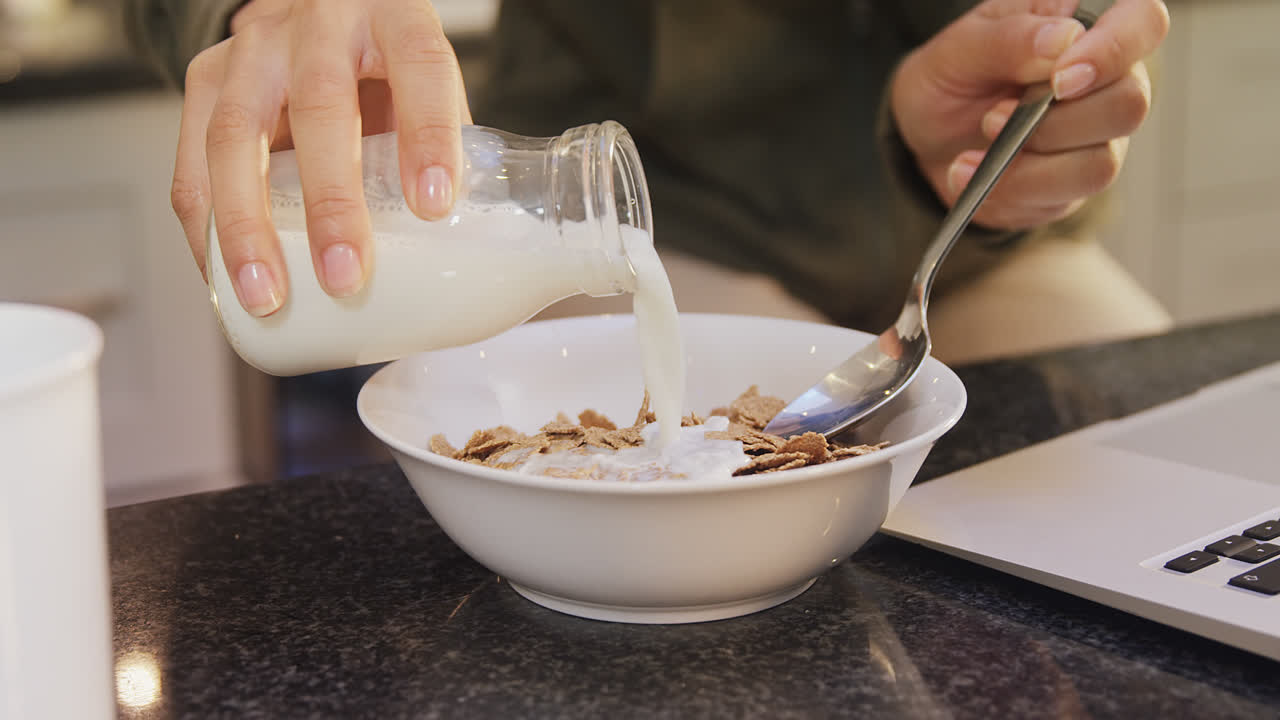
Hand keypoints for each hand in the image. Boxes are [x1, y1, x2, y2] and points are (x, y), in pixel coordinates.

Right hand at [170, 0, 470, 315]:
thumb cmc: (383, 65)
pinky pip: (193, 161)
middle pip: (321, 106)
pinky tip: (224, 276)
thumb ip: (445, 148)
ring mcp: (254, 49)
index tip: (434, 206)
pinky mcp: (206, 79)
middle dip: (332, 201)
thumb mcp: (425, 87)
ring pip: (237, 135)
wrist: (317, 12)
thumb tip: (457, 248)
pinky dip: (207, 226)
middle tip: (346, 276)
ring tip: (266, 294)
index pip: (419, 66)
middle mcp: (319, 25)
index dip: (428, 135)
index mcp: (393, 18)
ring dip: (248, 226)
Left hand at [891, 0, 1169, 230]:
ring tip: (976, 150)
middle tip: (993, 115)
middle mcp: (1107, 82)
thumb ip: (1011, 38)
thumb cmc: (952, 75)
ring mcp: (1097, 138)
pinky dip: (1010, 189)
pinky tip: (968, 173)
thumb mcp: (961, 47)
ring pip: (1101, 163)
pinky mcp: (1073, 183)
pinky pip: (1062, 197)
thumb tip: (1063, 41)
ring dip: (1030, 164)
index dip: (1114, 50)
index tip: (1060, 79)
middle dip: (1054, 121)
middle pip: (1129, 104)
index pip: (1142, 22)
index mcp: (1087, 27)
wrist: (923, 132)